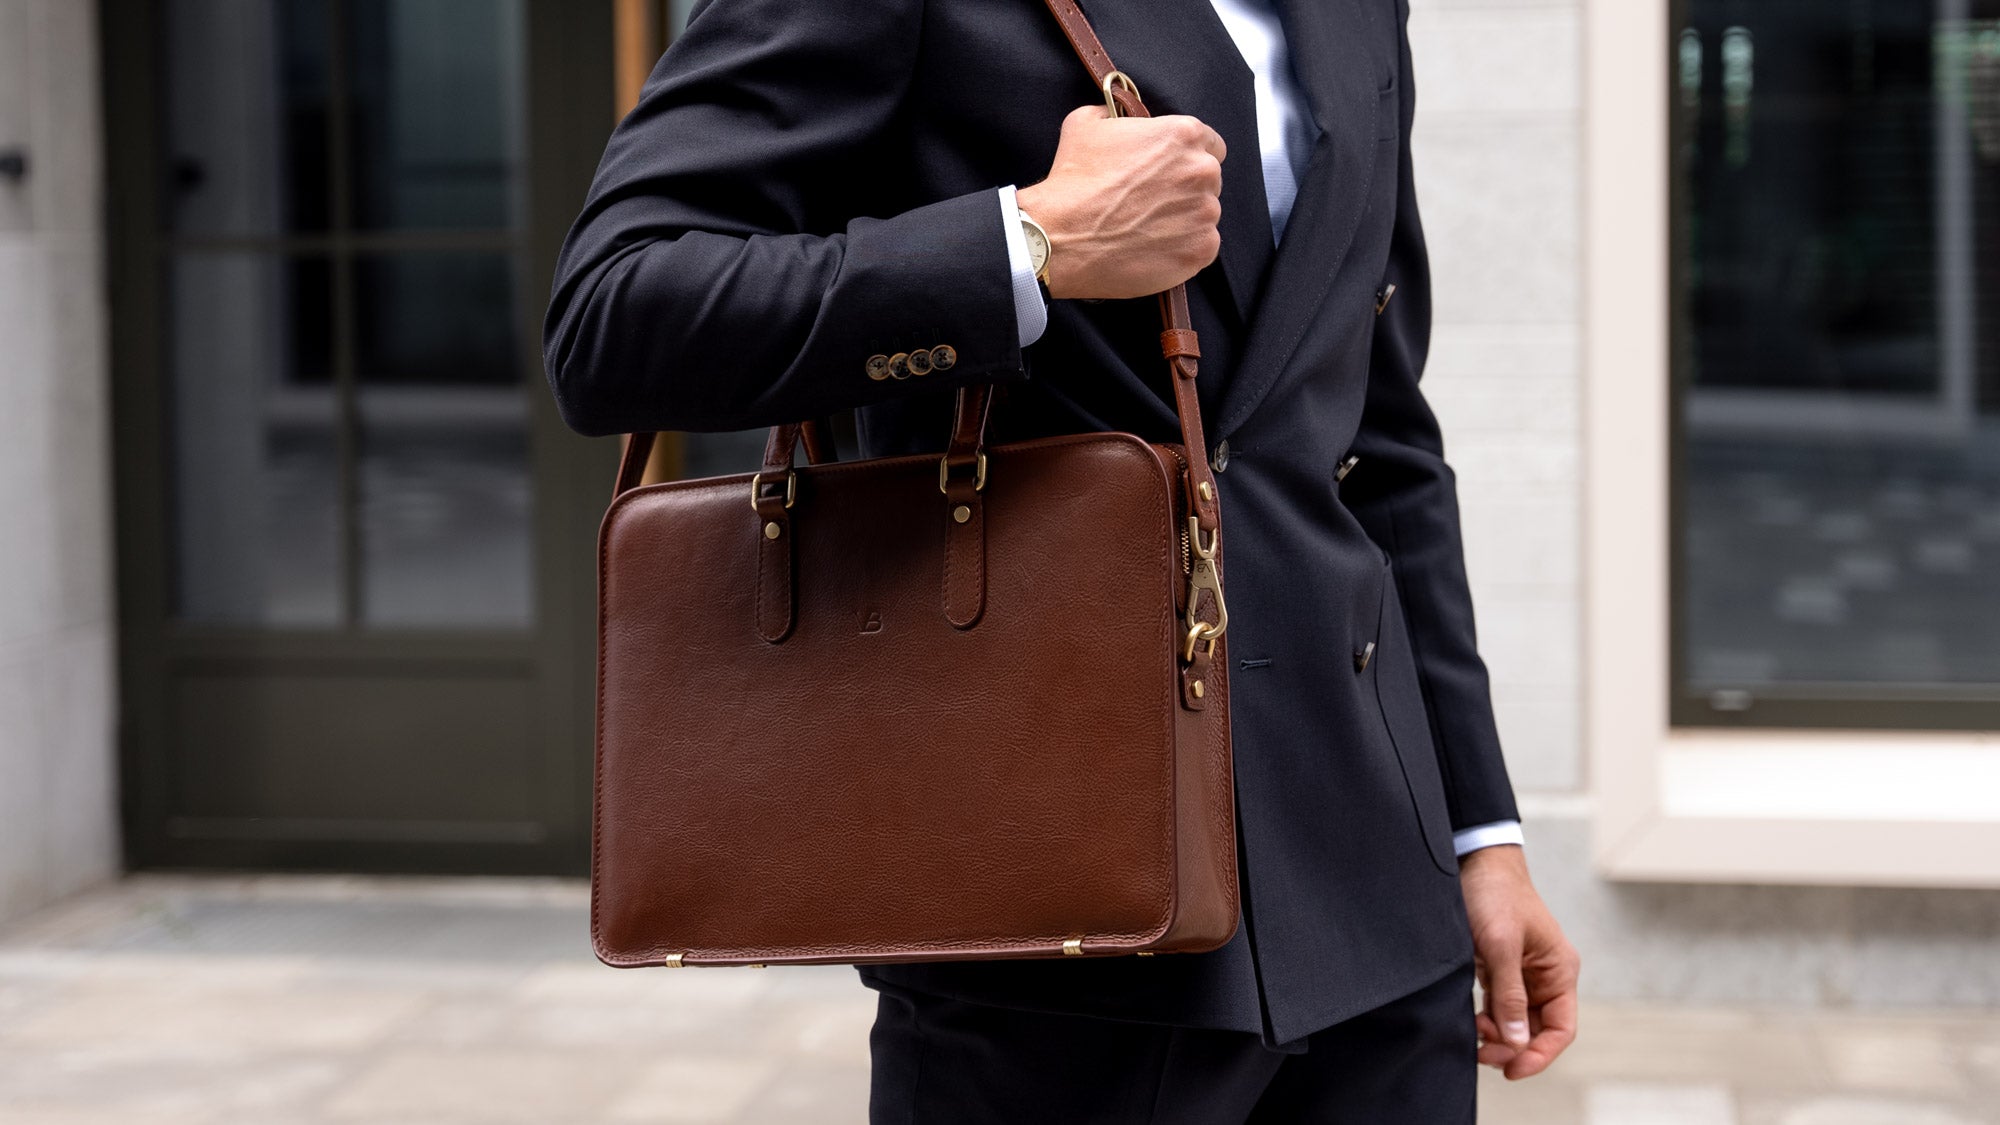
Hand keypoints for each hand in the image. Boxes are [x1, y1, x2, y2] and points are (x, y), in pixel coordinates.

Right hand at [1015, 105, 1224, 299]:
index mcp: (1183, 134)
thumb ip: (1112, 113)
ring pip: (1205, 215)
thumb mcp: (1084, 124)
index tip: (1170, 171)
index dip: (1188, 157)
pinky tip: (1153, 248)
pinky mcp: (1200, 250)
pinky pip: (1203, 247)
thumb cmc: (1073, 181)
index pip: (1211, 144)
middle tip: (1151, 201)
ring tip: (1147, 228)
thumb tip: (1116, 116)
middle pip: (1208, 180)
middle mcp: (1202, 171)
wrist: (1061, 237)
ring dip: (1184, 219)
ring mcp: (1205, 213)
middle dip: (1185, 188)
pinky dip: (1183, 249)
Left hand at [1460, 844, 1579, 1079]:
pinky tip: (1471, 1023)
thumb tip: (1516, 1041)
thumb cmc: (1495, 895)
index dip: (1539, 1055)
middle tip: (1482, 1054)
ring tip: (1474, 1037)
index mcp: (1559, 971)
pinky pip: (1498, 1007)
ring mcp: (1523, 974)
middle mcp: (1545, 976)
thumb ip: (1509, 995)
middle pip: (1537, 1030)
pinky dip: (1487, 1020)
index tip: (1512, 1070)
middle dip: (1513, 1047)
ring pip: (1515, 1021)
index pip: (1561, 1028)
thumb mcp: (1501, 945)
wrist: (1474, 861)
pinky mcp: (1500, 969)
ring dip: (1498, 1036)